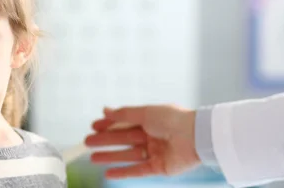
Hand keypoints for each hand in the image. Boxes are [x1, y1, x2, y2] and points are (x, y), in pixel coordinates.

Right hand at [85, 105, 199, 178]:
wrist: (196, 136)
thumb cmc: (173, 120)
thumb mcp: (145, 112)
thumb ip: (124, 114)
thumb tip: (105, 110)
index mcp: (151, 120)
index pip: (125, 123)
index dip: (109, 125)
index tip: (93, 126)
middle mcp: (153, 136)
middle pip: (124, 139)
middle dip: (105, 141)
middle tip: (87, 142)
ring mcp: (156, 152)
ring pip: (128, 155)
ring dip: (110, 157)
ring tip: (92, 158)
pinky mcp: (159, 168)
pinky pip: (137, 171)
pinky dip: (123, 172)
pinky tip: (108, 173)